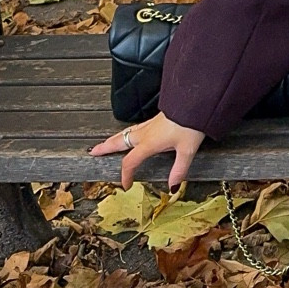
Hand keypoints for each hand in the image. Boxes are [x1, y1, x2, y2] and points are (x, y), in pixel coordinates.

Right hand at [90, 111, 204, 187]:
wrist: (195, 101)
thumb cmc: (191, 124)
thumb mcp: (187, 150)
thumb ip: (179, 170)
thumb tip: (172, 187)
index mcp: (149, 142)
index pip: (130, 162)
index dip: (125, 175)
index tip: (126, 185)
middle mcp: (146, 133)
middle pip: (120, 142)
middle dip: (106, 148)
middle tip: (93, 152)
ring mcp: (150, 124)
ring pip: (126, 132)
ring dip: (114, 139)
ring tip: (106, 143)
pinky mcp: (156, 119)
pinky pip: (135, 127)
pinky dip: (126, 132)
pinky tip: (130, 133)